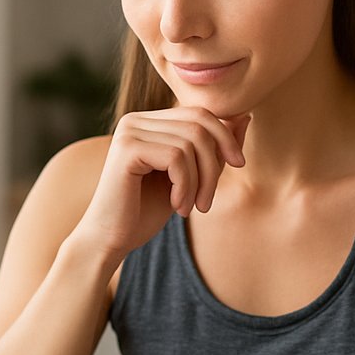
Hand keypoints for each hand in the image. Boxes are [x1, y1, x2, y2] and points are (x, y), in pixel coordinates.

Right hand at [68, 107, 249, 264]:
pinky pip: (176, 158)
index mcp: (149, 122)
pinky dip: (186, 186)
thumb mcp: (191, 178)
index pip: (200, 113)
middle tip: (207, 201)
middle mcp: (136, 119)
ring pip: (191, 143)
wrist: (110, 240)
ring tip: (192, 208)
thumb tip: (245, 116)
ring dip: (200, 181)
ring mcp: (129, 131)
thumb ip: (213, 149)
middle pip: (199, 124)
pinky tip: (177, 206)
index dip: (226, 135)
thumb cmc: (146, 212)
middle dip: (214, 163)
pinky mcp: (127, 148)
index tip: (239, 164)